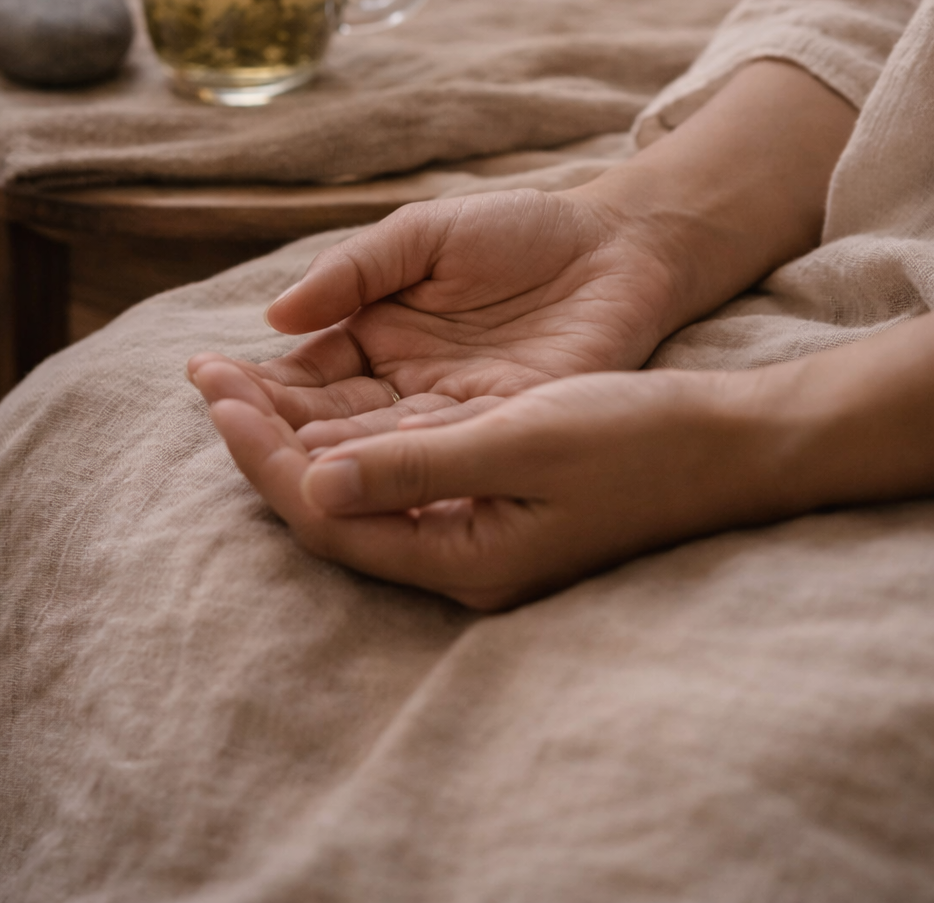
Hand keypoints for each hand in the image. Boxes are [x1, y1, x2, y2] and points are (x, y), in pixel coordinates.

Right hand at [188, 186, 683, 450]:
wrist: (617, 243)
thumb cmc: (519, 230)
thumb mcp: (424, 234)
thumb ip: (355, 270)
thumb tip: (275, 318)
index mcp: (378, 343)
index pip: (302, 379)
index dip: (255, 381)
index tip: (206, 379)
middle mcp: (407, 393)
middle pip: (327, 425)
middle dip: (273, 425)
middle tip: (224, 420)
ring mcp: (456, 418)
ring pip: (377, 451)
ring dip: (324, 454)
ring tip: (273, 449)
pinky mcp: (508, 430)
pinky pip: (446, 453)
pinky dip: (400, 461)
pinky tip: (357, 462)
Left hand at [199, 366, 773, 608]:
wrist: (726, 445)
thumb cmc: (635, 438)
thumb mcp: (525, 440)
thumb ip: (420, 466)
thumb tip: (315, 485)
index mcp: (461, 556)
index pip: (329, 515)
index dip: (264, 456)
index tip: (217, 395)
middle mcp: (457, 556)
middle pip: (331, 508)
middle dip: (265, 442)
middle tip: (207, 377)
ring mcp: (474, 531)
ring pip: (357, 488)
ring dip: (299, 434)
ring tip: (242, 381)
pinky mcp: (490, 501)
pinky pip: (393, 473)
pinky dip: (349, 433)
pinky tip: (324, 397)